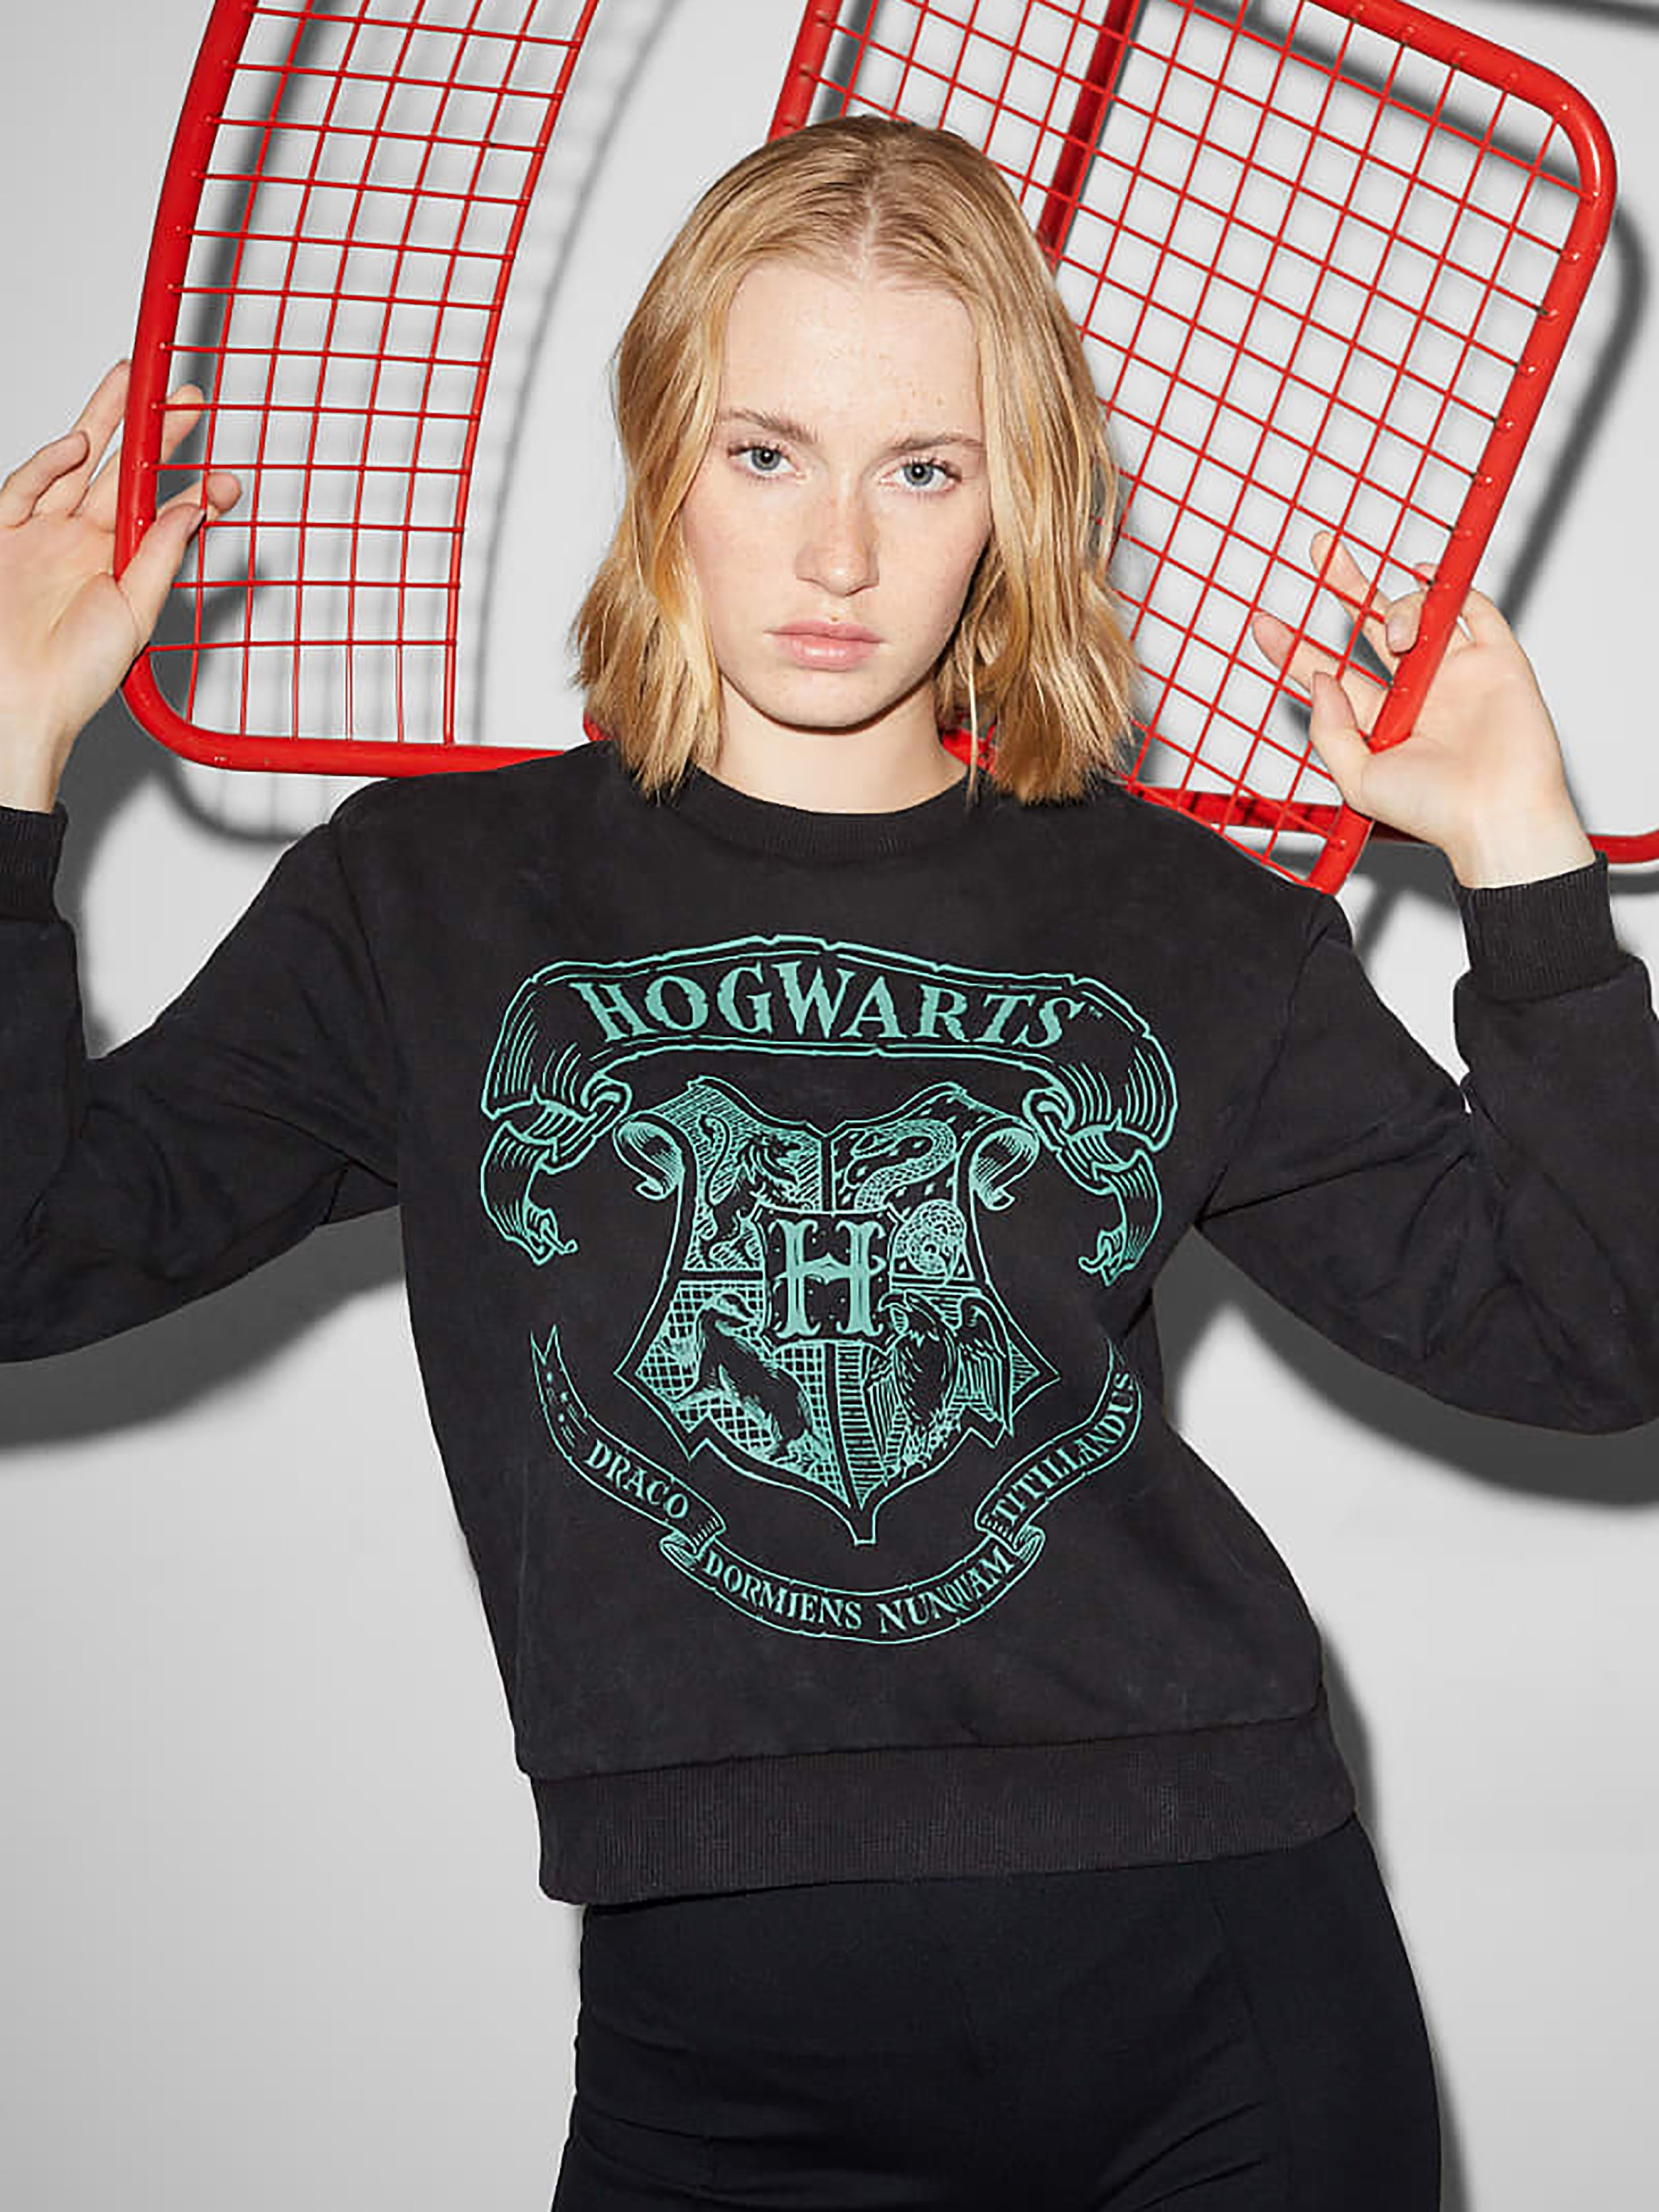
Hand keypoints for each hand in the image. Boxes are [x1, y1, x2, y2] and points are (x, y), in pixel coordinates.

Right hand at [0, 360, 240, 811]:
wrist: (20, 700)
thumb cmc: (73, 676)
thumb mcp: (135, 613)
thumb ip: (159, 558)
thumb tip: (194, 510)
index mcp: (116, 566)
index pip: (159, 513)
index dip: (191, 489)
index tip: (225, 474)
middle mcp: (80, 544)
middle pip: (121, 473)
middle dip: (152, 434)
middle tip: (186, 400)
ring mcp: (42, 534)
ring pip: (76, 464)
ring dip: (106, 423)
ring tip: (136, 387)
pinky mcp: (3, 532)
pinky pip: (26, 488)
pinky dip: (50, 462)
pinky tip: (81, 443)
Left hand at [1250, 531, 1595, 886]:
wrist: (1498, 815)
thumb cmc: (1436, 812)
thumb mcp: (1358, 778)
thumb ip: (1331, 729)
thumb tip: (1320, 680)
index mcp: (1381, 721)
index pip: (1330, 672)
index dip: (1295, 649)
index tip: (1264, 625)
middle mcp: (1416, 692)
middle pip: (1370, 625)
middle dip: (1345, 583)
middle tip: (1320, 550)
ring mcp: (1455, 672)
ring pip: (1417, 613)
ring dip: (1397, 609)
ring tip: (1397, 636)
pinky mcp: (1497, 659)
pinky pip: (1473, 608)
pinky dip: (1448, 586)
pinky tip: (1424, 576)